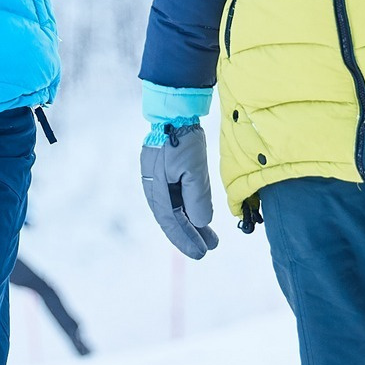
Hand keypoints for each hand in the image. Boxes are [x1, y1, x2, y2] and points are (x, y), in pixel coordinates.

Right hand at [141, 121, 219, 258]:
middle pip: (171, 219)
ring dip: (191, 224)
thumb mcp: (193, 169)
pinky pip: (176, 198)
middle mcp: (154, 187)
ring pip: (175, 209)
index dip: (185, 239)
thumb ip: (197, 198)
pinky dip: (188, 210)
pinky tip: (199, 216)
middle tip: (207, 250)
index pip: (171, 222)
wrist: (174, 111)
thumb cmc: (182, 139)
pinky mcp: (165, 172)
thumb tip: (202, 222)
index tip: (201, 253)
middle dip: (189, 236)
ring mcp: (158, 179)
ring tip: (210, 238)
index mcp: (157, 188)